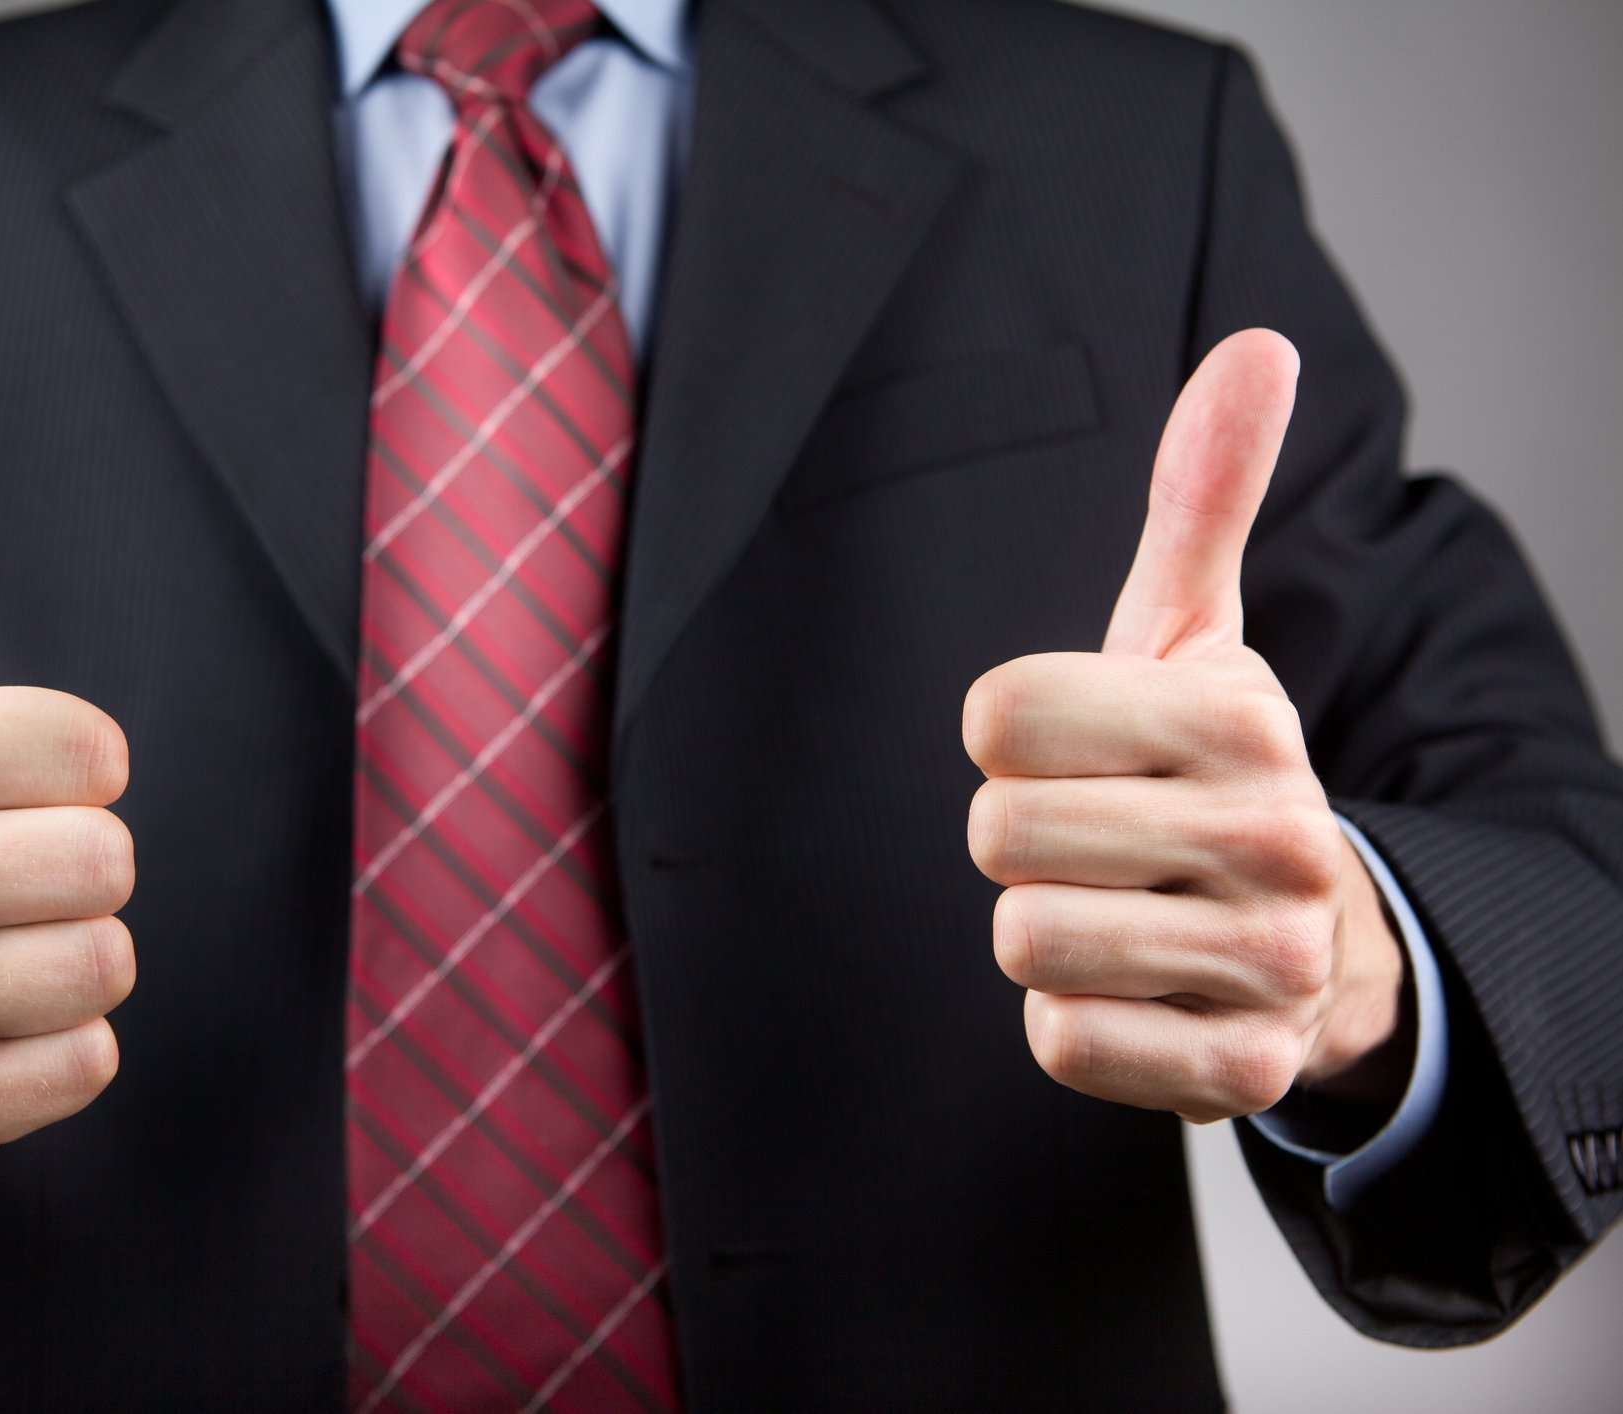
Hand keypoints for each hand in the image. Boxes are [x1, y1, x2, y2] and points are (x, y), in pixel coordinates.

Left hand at [962, 330, 1404, 1123]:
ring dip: (1048, 932)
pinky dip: (1075, 1022)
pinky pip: (1061, 1041)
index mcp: (1245, 715)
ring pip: (1023, 941)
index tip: (1071, 745)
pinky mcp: (1240, 1072)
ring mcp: (1268, 964)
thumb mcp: (1197, 636)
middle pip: (997, 833)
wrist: (1311, 941)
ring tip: (1125, 913)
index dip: (1009, 734)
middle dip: (1020, 838)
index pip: (998, 715)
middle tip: (1100, 840)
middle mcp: (1278, 837)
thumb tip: (1257, 344)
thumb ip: (1201, 498)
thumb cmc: (1209, 771)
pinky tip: (1142, 992)